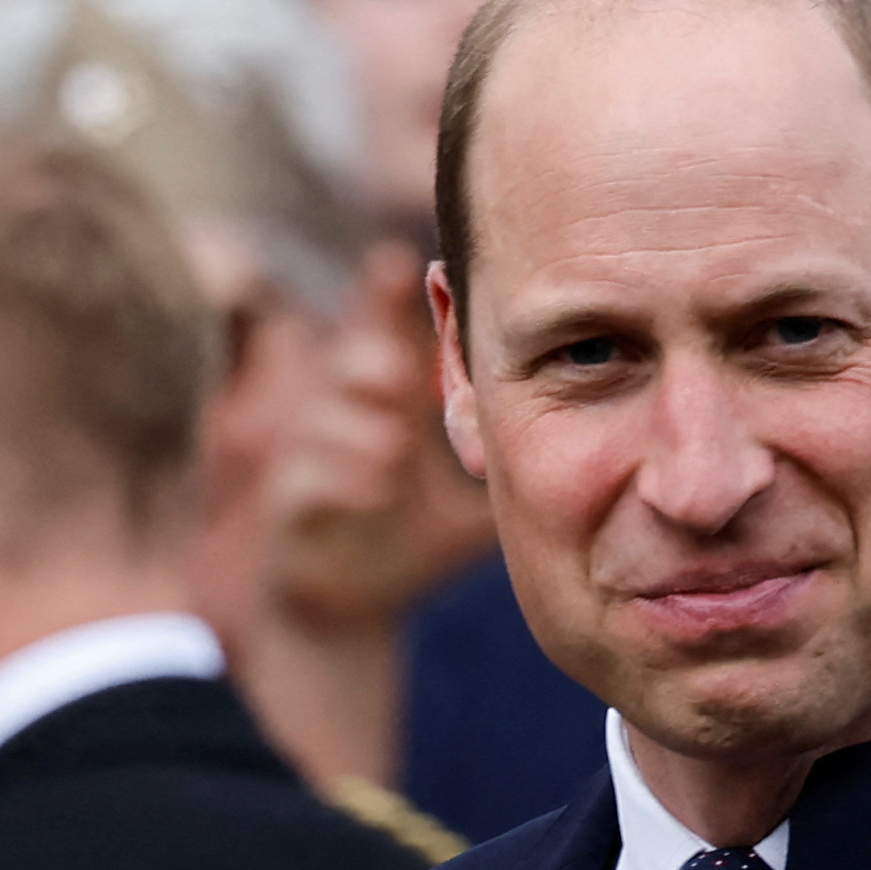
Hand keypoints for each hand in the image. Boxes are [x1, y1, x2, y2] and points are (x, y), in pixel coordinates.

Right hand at [257, 248, 480, 629]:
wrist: (343, 607)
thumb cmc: (411, 541)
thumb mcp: (470, 504)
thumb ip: (505, 467)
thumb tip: (582, 432)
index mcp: (384, 408)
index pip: (385, 337)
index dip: (385, 296)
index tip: (399, 262)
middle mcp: (340, 418)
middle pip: (356, 364)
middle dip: (378, 361)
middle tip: (397, 370)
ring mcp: (308, 456)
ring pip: (337, 420)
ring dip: (373, 439)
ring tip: (394, 454)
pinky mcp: (288, 501)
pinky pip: (315, 477)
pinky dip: (351, 485)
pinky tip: (375, 494)